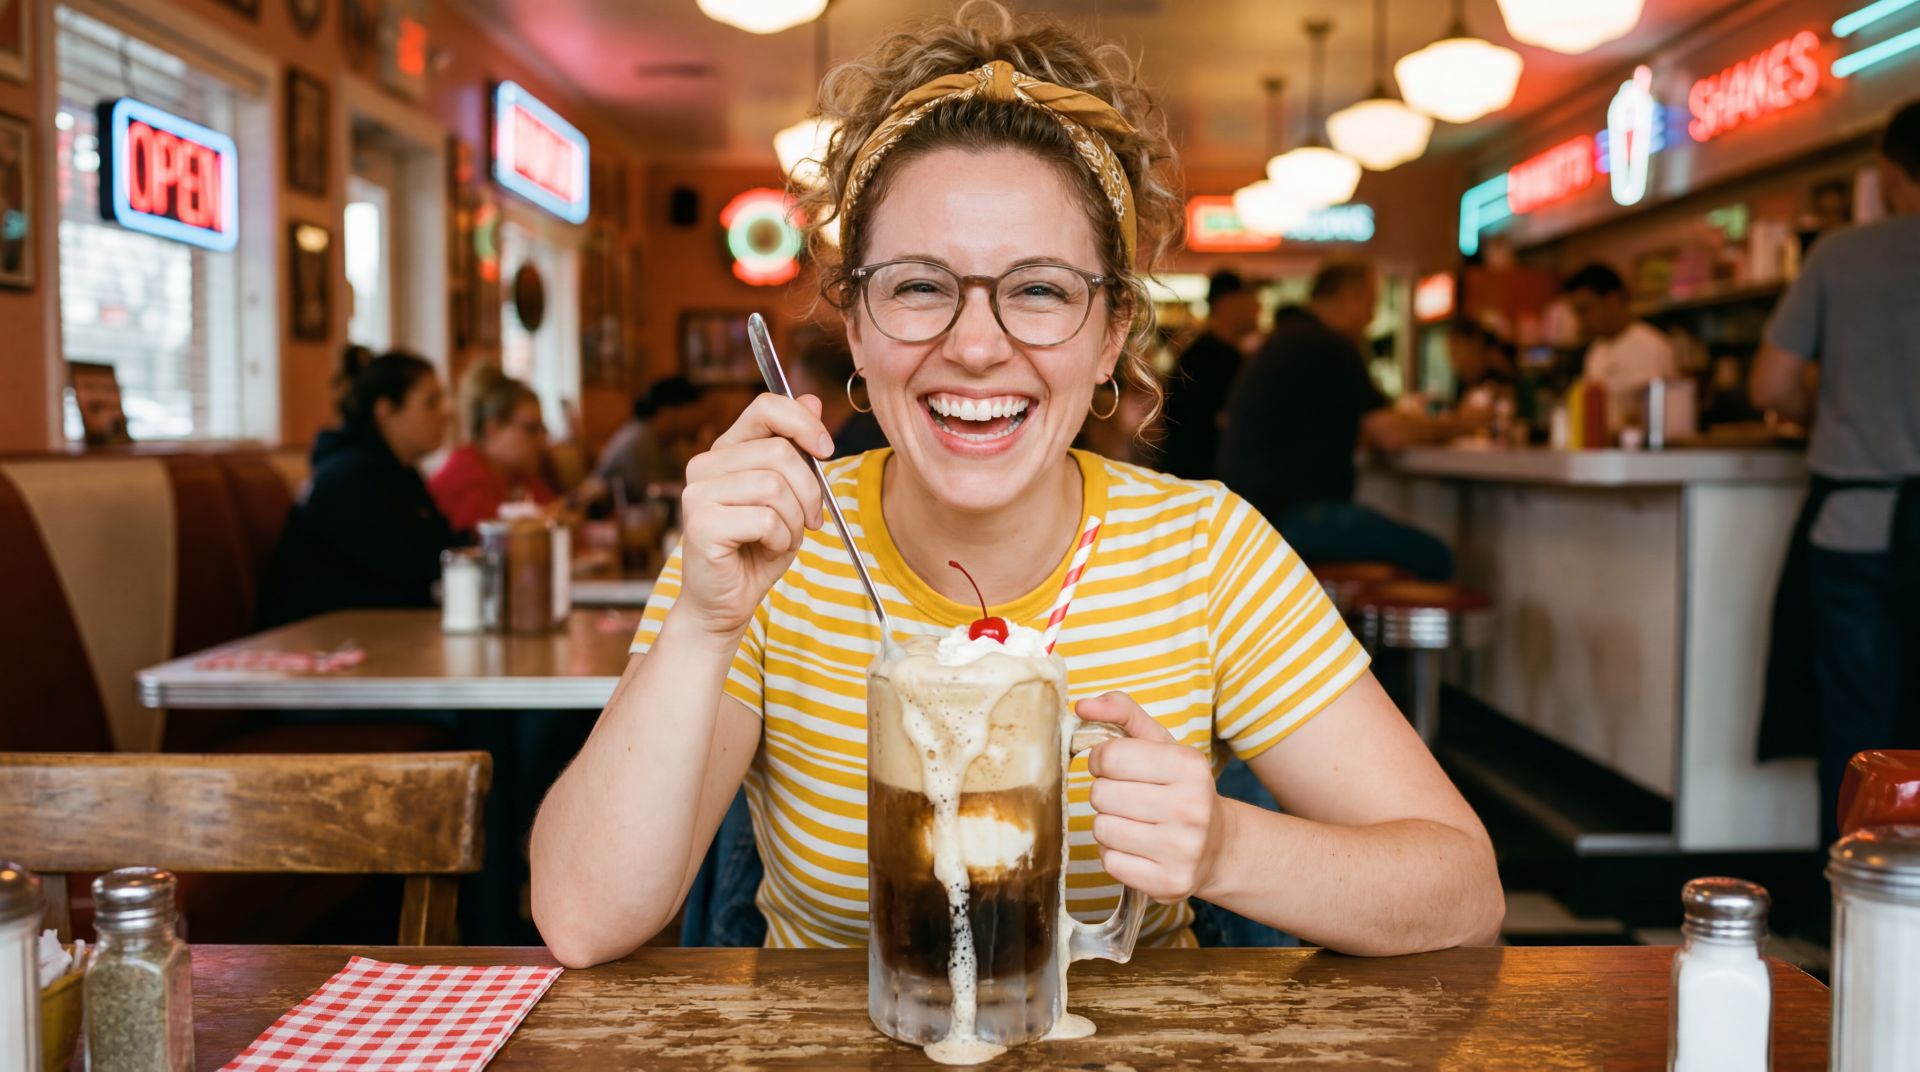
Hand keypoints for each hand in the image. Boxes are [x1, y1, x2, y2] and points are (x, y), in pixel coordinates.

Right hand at [675, 394, 832, 644]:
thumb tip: (812, 398)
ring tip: (783, 538)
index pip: (765, 407)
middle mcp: (705, 465)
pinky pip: (765, 519)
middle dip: (810, 491)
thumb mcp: (789, 495)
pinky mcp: (700, 523)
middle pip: (779, 452)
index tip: (826, 450)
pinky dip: (781, 539)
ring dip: (795, 520)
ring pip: (775, 487)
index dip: (803, 423)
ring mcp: (697, 493)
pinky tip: (766, 549)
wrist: (726, 602)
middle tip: (811, 519)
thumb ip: (797, 450)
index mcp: (727, 451)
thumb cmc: (758, 549)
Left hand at [1076, 691, 1225, 904]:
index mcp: (1190, 766)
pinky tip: (1137, 847)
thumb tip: (1082, 705)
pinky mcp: (1170, 883)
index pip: (1110, 756)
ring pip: (1101, 830)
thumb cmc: (1181, 788)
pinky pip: (1109, 862)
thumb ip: (1122, 713)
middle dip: (1105, 793)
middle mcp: (1191, 808)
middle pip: (1101, 795)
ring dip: (1108, 824)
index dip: (1100, 760)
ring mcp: (1182, 850)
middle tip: (1127, 797)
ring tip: (1134, 823)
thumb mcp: (1161, 744)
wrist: (1220, 846)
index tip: (1113, 766)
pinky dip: (1115, 854)